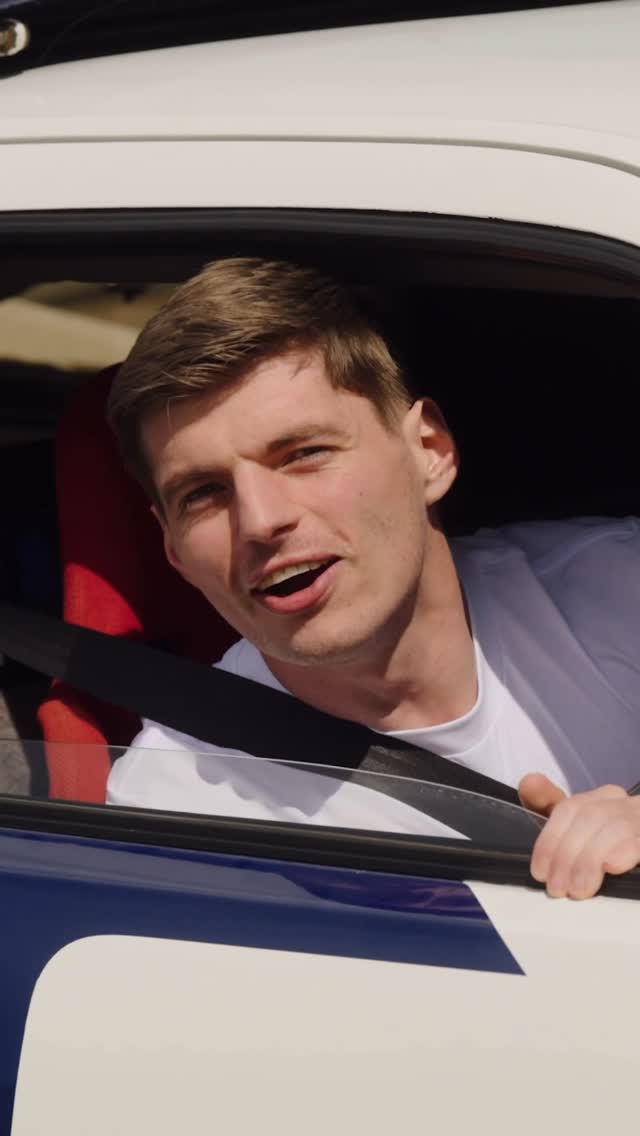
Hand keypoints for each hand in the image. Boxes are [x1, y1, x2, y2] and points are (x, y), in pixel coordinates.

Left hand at [519, 773, 639, 898]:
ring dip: (590, 861)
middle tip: (557, 886)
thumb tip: (529, 782)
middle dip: (567, 854)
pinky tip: (611, 866)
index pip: (570, 808)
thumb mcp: (574, 831)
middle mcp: (625, 804)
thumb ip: (549, 806)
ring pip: (616, 827)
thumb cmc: (608, 852)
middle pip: (590, 817)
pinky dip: (625, 851)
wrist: (638, 865)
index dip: (549, 840)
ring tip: (578, 889)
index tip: (539, 871)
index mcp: (602, 799)